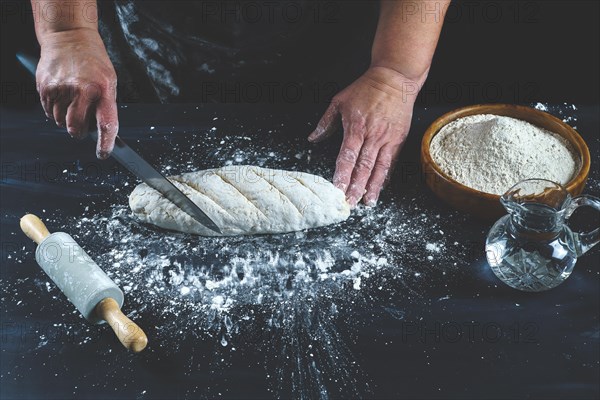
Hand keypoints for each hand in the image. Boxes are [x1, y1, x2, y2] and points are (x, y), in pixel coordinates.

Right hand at [36, 28, 117, 158]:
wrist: (70, 37)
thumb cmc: (94, 63)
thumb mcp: (109, 82)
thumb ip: (105, 106)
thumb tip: (103, 134)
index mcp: (103, 90)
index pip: (106, 123)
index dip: (105, 143)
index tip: (103, 154)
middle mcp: (82, 90)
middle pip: (76, 128)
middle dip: (79, 131)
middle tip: (83, 123)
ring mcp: (61, 88)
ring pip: (61, 122)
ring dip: (66, 119)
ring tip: (72, 100)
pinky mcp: (45, 87)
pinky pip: (49, 112)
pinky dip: (55, 110)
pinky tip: (61, 95)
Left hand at [308, 66, 420, 206]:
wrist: (395, 79)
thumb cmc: (366, 89)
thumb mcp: (339, 101)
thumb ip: (326, 122)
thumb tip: (312, 139)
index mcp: (356, 127)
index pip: (348, 156)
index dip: (343, 174)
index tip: (338, 189)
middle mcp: (373, 136)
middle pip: (364, 167)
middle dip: (356, 187)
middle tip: (350, 203)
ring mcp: (387, 139)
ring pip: (379, 168)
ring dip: (372, 187)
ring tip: (367, 203)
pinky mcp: (399, 140)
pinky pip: (390, 162)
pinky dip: (385, 177)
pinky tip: (379, 188)